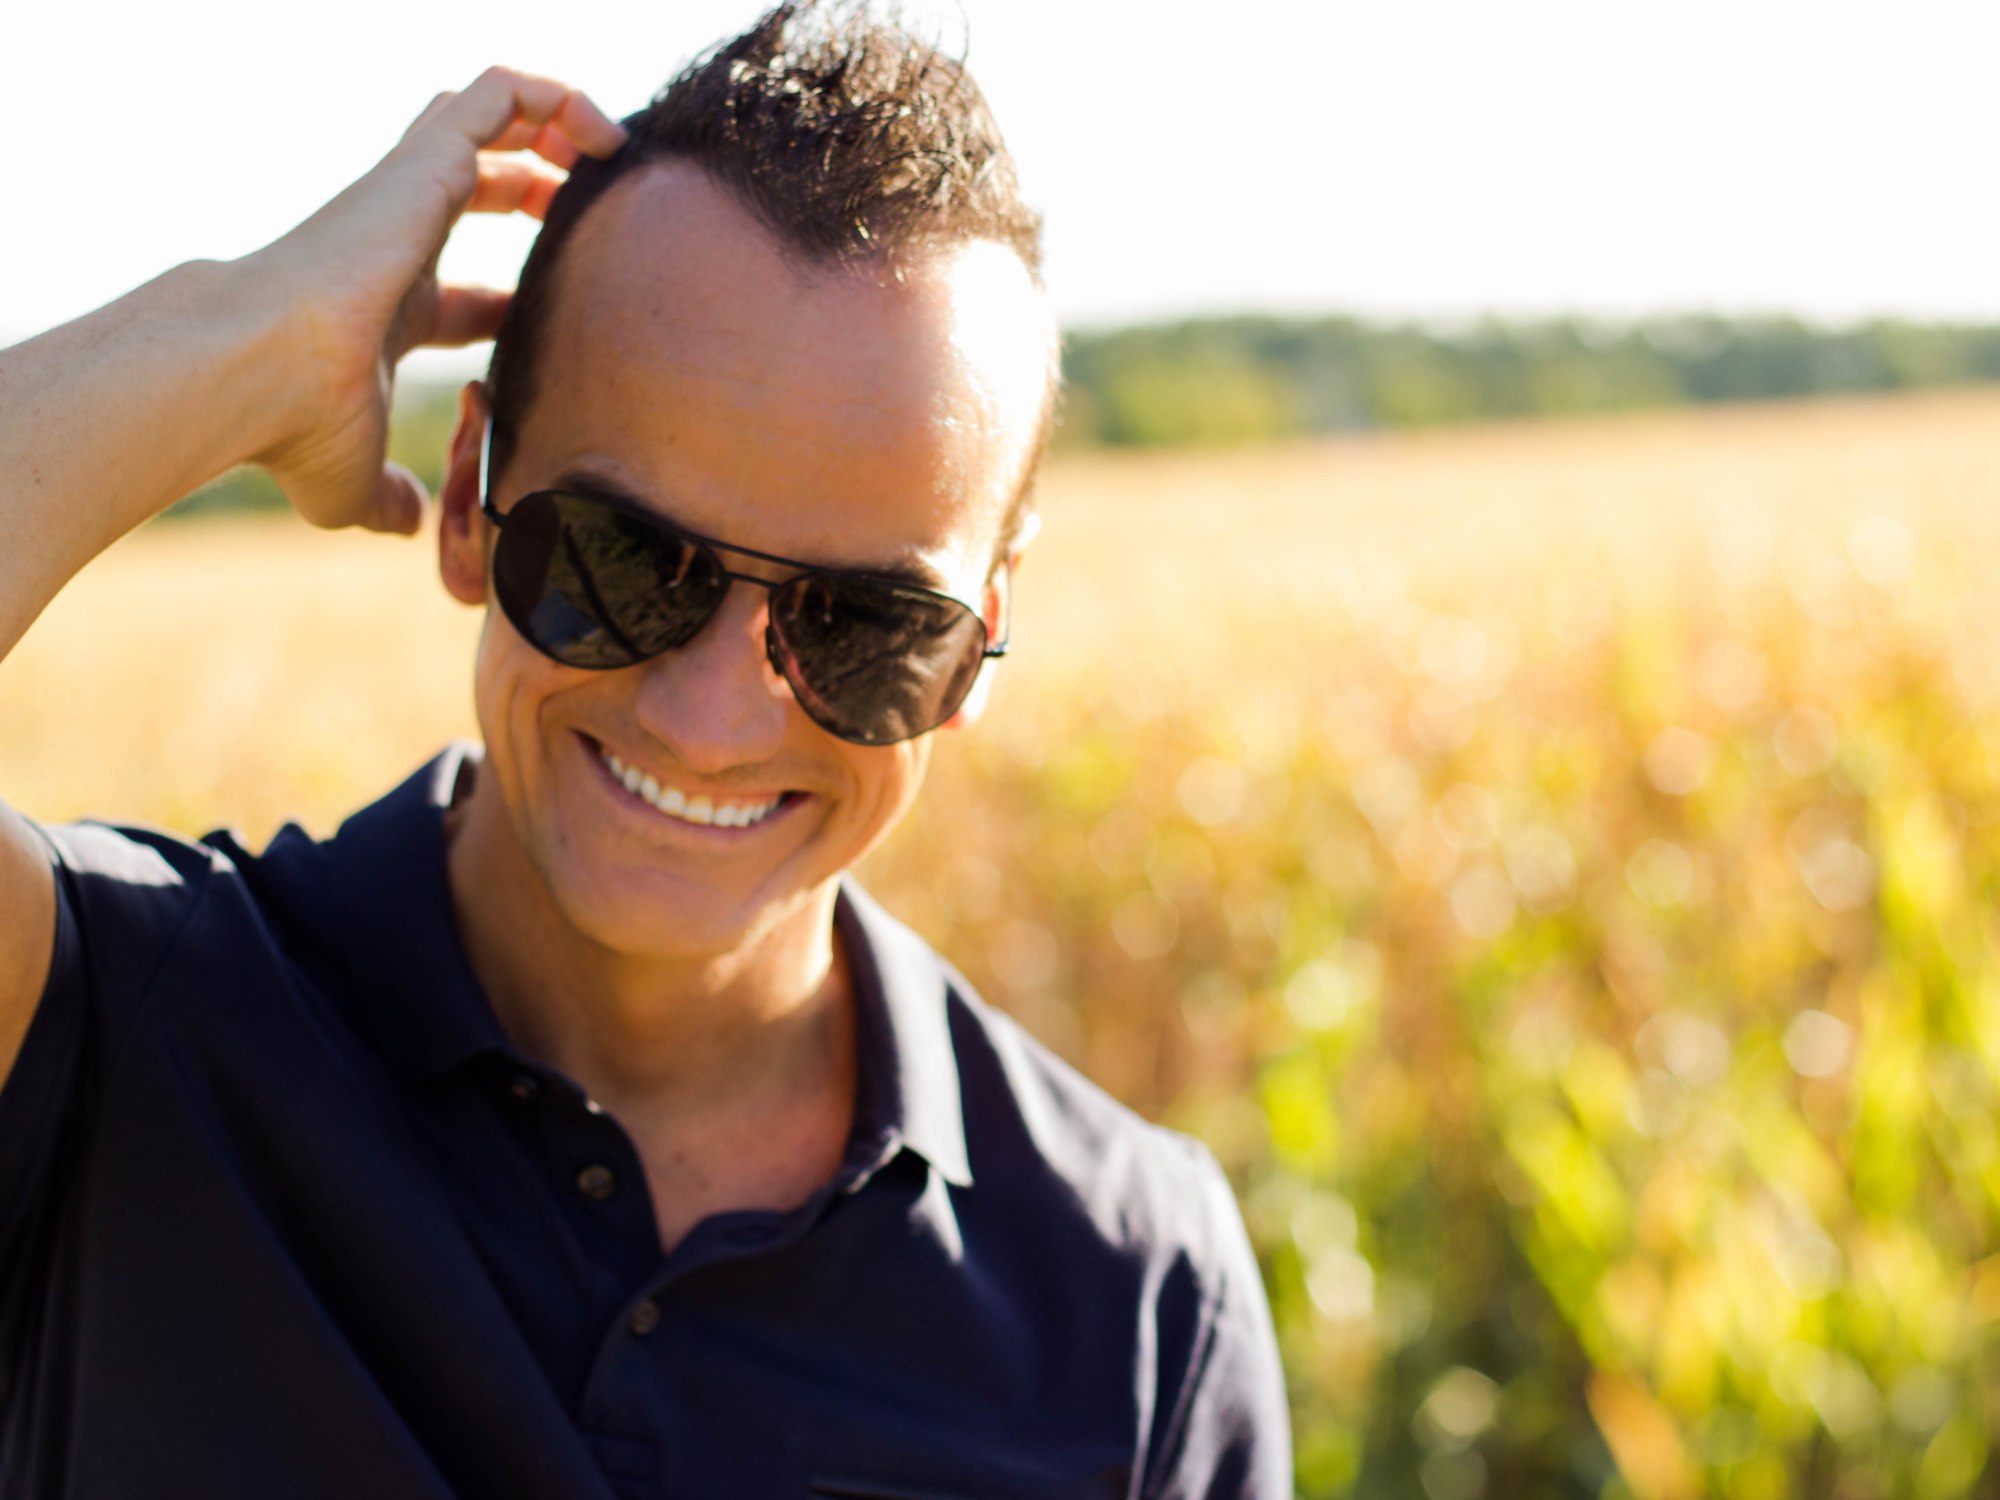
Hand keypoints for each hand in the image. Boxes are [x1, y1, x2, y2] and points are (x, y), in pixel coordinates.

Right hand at [244, 68, 624, 534]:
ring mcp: (410, 192)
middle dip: (533, 186)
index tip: (544, 321)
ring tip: (609, 152)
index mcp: (387, 306)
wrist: (258, 372)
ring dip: (551, 123)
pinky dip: (553, 96)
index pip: (458, 289)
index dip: (509, 300)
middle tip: (586, 213)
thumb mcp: (354, 486)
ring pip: (484, 119)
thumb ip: (387, 502)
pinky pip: (498, 92)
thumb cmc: (295, 429)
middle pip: (471, 182)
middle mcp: (398, 238)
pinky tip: (598, 134)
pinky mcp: (426, 161)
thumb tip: (407, 522)